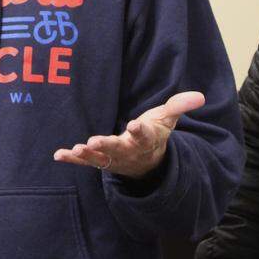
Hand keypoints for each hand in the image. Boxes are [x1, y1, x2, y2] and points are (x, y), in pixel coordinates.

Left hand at [53, 91, 205, 177]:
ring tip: (78, 148)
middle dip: (107, 145)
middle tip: (95, 141)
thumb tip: (199, 95)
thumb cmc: (154, 134)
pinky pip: (85, 162)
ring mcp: (114, 158)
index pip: (145, 135)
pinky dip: (72, 159)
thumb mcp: (167, 119)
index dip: (140, 130)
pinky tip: (58, 155)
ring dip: (89, 154)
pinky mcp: (101, 161)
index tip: (135, 124)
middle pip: (119, 149)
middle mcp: (130, 151)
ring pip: (101, 158)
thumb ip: (179, 105)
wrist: (147, 163)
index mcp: (146, 139)